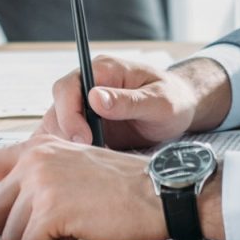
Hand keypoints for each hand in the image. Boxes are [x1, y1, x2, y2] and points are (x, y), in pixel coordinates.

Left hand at [0, 136, 179, 239]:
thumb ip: (37, 178)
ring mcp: (40, 182)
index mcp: (37, 147)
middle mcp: (33, 159)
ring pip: (9, 234)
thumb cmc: (122, 188)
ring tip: (71, 225)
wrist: (158, 191)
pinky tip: (78, 234)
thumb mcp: (72, 169)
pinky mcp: (50, 208)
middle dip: (15, 230)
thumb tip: (1, 207)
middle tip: (52, 227)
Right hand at [38, 55, 230, 149]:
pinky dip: (68, 154)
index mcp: (103, 70)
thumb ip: (129, 100)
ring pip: (57, 126)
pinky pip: (67, 139)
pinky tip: (82, 168)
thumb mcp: (159, 100)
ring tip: (85, 166)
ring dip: (64, 147)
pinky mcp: (87, 125)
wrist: (183, 108)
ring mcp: (85, 107)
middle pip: (57, 108)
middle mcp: (88, 86)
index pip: (68, 87)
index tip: (82, 139)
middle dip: (64, 135)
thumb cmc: (174, 98)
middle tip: (84, 157)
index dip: (68, 114)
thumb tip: (95, 98)